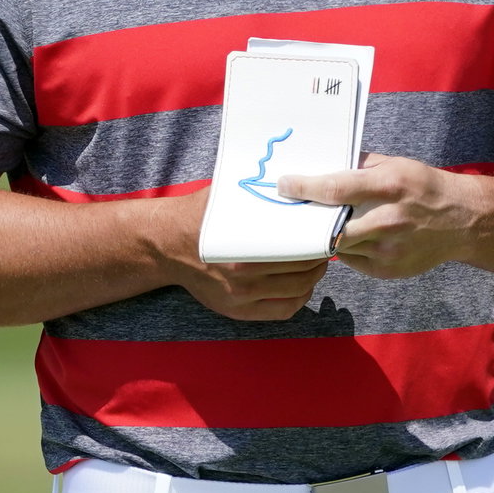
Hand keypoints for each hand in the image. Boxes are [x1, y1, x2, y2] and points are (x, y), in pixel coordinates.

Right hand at [153, 187, 328, 319]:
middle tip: (326, 246)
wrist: (166, 244)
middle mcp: (242, 277)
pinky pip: (282, 312)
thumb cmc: (200, 216)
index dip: (316, 242)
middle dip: (319, 259)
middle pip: (301, 271)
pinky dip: (299, 300)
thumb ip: (257, 194)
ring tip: (318, 264)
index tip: (325, 232)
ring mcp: (240, 298)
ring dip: (313, 279)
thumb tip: (292, 180)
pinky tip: (303, 286)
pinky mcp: (237, 311)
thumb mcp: (226, 197)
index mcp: (243, 248)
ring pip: (296, 293)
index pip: (296, 249)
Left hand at [279, 154, 481, 279]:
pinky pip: (352, 261)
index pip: (336, 188)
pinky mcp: (388, 270)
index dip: (305, 187)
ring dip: (328, 236)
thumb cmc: (424, 186)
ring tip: (323, 224)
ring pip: (339, 246)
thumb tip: (323, 165)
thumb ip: (360, 166)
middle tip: (295, 213)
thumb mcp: (396, 164)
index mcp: (389, 186)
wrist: (462, 221)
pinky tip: (354, 237)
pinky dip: (347, 249)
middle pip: (332, 226)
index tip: (284, 185)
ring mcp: (388, 249)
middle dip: (310, 221)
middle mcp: (388, 219)